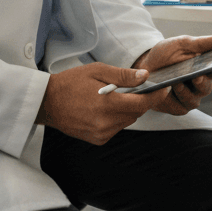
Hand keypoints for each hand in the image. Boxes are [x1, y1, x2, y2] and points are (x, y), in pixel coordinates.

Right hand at [37, 62, 168, 144]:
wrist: (47, 102)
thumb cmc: (71, 83)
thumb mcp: (98, 71)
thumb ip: (124, 76)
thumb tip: (145, 77)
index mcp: (107, 105)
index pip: (142, 104)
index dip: (156, 96)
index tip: (164, 88)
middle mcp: (106, 123)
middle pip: (136, 113)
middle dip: (141, 100)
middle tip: (138, 87)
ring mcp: (101, 134)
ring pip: (128, 121)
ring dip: (129, 109)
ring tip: (117, 96)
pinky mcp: (97, 140)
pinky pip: (117, 128)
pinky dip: (118, 118)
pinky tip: (106, 108)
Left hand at [132, 35, 211, 115]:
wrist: (144, 66)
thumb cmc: (166, 55)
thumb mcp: (181, 44)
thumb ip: (201, 43)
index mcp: (203, 69)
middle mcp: (198, 85)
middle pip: (206, 88)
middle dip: (203, 83)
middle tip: (198, 76)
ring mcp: (188, 97)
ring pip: (194, 100)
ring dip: (187, 92)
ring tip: (178, 83)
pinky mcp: (177, 107)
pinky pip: (181, 107)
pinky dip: (175, 100)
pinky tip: (169, 91)